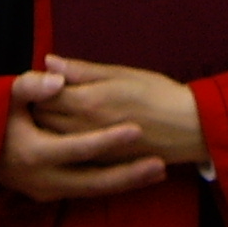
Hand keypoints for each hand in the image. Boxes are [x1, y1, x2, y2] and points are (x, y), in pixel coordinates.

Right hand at [0, 69, 166, 202]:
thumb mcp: (4, 96)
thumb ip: (30, 86)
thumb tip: (56, 78)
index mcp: (34, 152)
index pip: (78, 148)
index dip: (108, 139)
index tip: (136, 129)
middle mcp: (42, 179)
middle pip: (94, 181)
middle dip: (129, 174)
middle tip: (161, 164)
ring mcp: (45, 190)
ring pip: (92, 190)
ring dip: (125, 182)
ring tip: (158, 171)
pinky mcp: (48, 193)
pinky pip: (85, 190)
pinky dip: (110, 184)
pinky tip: (133, 177)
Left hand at [32, 56, 207, 166]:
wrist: (189, 128)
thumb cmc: (158, 93)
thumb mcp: (121, 74)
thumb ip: (82, 71)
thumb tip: (49, 61)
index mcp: (88, 101)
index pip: (43, 94)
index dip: (39, 85)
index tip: (43, 80)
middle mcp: (84, 129)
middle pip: (43, 118)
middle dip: (38, 106)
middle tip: (44, 96)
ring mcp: (91, 150)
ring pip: (53, 138)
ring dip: (47, 126)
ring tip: (55, 114)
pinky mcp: (100, 164)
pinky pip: (69, 154)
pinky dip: (63, 143)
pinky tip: (69, 133)